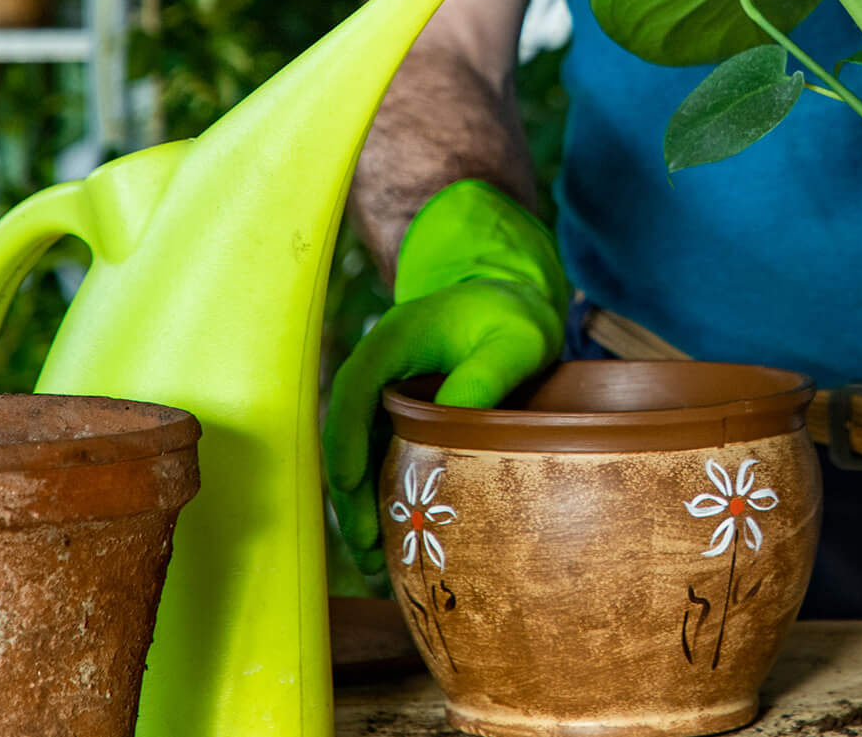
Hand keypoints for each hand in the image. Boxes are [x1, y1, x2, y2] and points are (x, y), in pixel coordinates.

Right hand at [324, 181, 567, 570]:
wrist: (512, 305)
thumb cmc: (515, 319)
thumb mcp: (515, 342)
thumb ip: (487, 374)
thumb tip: (452, 420)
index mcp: (394, 338)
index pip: (354, 388)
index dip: (346, 438)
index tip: (350, 484)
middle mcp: (378, 366)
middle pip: (346, 430)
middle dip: (349, 489)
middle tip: (366, 544)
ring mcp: (383, 391)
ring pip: (358, 450)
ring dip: (361, 500)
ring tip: (375, 557)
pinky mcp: (396, 414)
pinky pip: (378, 455)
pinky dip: (380, 492)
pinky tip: (393, 533)